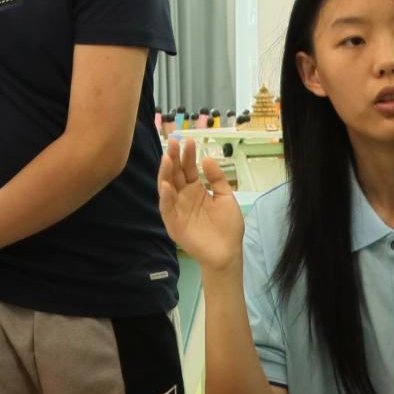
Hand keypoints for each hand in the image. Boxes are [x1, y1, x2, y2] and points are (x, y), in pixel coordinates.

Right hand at [156, 138, 244, 271]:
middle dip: (173, 158)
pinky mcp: (173, 223)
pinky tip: (167, 184)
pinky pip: (166, 208)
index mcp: (196, 190)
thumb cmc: (228, 226)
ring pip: (167, 188)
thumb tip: (206, 158)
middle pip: (175, 174)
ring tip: (167, 158)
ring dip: (166, 173)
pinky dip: (165, 196)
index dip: (187, 155)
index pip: (188, 169)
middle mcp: (184, 197)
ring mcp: (177, 209)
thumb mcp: (226, 196)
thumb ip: (217, 178)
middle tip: (173, 142)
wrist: (227, 252)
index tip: (188, 141)